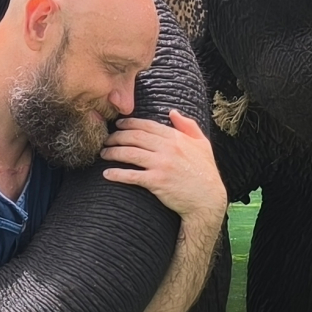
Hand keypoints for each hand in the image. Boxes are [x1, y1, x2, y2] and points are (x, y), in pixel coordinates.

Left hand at [100, 110, 226, 225]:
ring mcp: (161, 165)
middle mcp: (167, 148)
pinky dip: (117, 174)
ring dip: (113, 152)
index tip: (118, 125)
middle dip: (116, 136)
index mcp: (176, 138)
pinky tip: (107, 174)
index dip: (129, 123)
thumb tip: (172, 112)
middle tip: (106, 139)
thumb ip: (188, 125)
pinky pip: (132, 175)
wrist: (207, 199)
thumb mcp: (203, 144)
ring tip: (103, 153)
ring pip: (130, 153)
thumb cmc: (206, 172)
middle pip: (134, 137)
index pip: (147, 126)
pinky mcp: (157, 182)